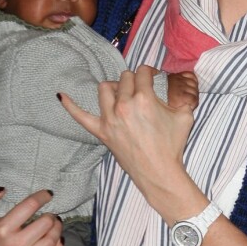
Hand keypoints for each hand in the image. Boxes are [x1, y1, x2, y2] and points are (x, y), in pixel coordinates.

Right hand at [0, 187, 63, 245]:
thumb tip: (2, 189)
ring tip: (55, 225)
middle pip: (45, 225)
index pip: (29, 207)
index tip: (48, 194)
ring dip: (57, 231)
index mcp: (1, 230)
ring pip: (50, 243)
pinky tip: (58, 242)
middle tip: (50, 215)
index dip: (42, 197)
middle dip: (50, 217)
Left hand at [59, 65, 194, 209]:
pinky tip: (61, 96)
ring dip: (115, 87)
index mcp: (144, 99)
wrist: (160, 173)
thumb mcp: (185, 115)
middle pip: (125, 78)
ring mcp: (110, 119)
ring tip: (123, 93)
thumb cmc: (172, 146)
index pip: (142, 72)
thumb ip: (181, 96)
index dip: (150, 72)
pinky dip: (70, 105)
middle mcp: (124, 106)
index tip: (153, 77)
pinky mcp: (102, 132)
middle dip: (135, 80)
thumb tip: (179, 85)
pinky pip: (80, 116)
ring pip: (105, 88)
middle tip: (142, 89)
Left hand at [167, 71, 198, 109]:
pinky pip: (191, 75)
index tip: (189, 105)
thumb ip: (183, 108)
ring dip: (194, 88)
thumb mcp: (174, 108)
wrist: (155, 91)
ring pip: (194, 83)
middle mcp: (181, 87)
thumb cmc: (165, 102)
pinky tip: (190, 84)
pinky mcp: (178, 75)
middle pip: (195, 91)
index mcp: (179, 97)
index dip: (194, 103)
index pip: (194, 99)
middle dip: (194, 96)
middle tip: (189, 100)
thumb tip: (190, 108)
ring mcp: (180, 80)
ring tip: (190, 93)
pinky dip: (193, 79)